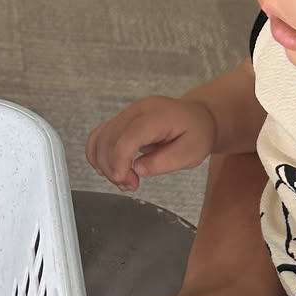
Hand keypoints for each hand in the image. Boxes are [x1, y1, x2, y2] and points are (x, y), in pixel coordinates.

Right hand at [86, 96, 217, 191]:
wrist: (198, 117)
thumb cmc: (197, 133)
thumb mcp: (192, 152)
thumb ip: (165, 161)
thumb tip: (139, 169)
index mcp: (158, 115)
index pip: (128, 136)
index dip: (120, 160)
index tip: (123, 180)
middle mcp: (139, 110)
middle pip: (111, 138)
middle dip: (113, 167)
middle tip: (130, 185)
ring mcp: (128, 113)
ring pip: (102, 137)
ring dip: (105, 163)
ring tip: (123, 180)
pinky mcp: (122, 120)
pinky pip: (100, 134)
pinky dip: (98, 153)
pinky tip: (107, 168)